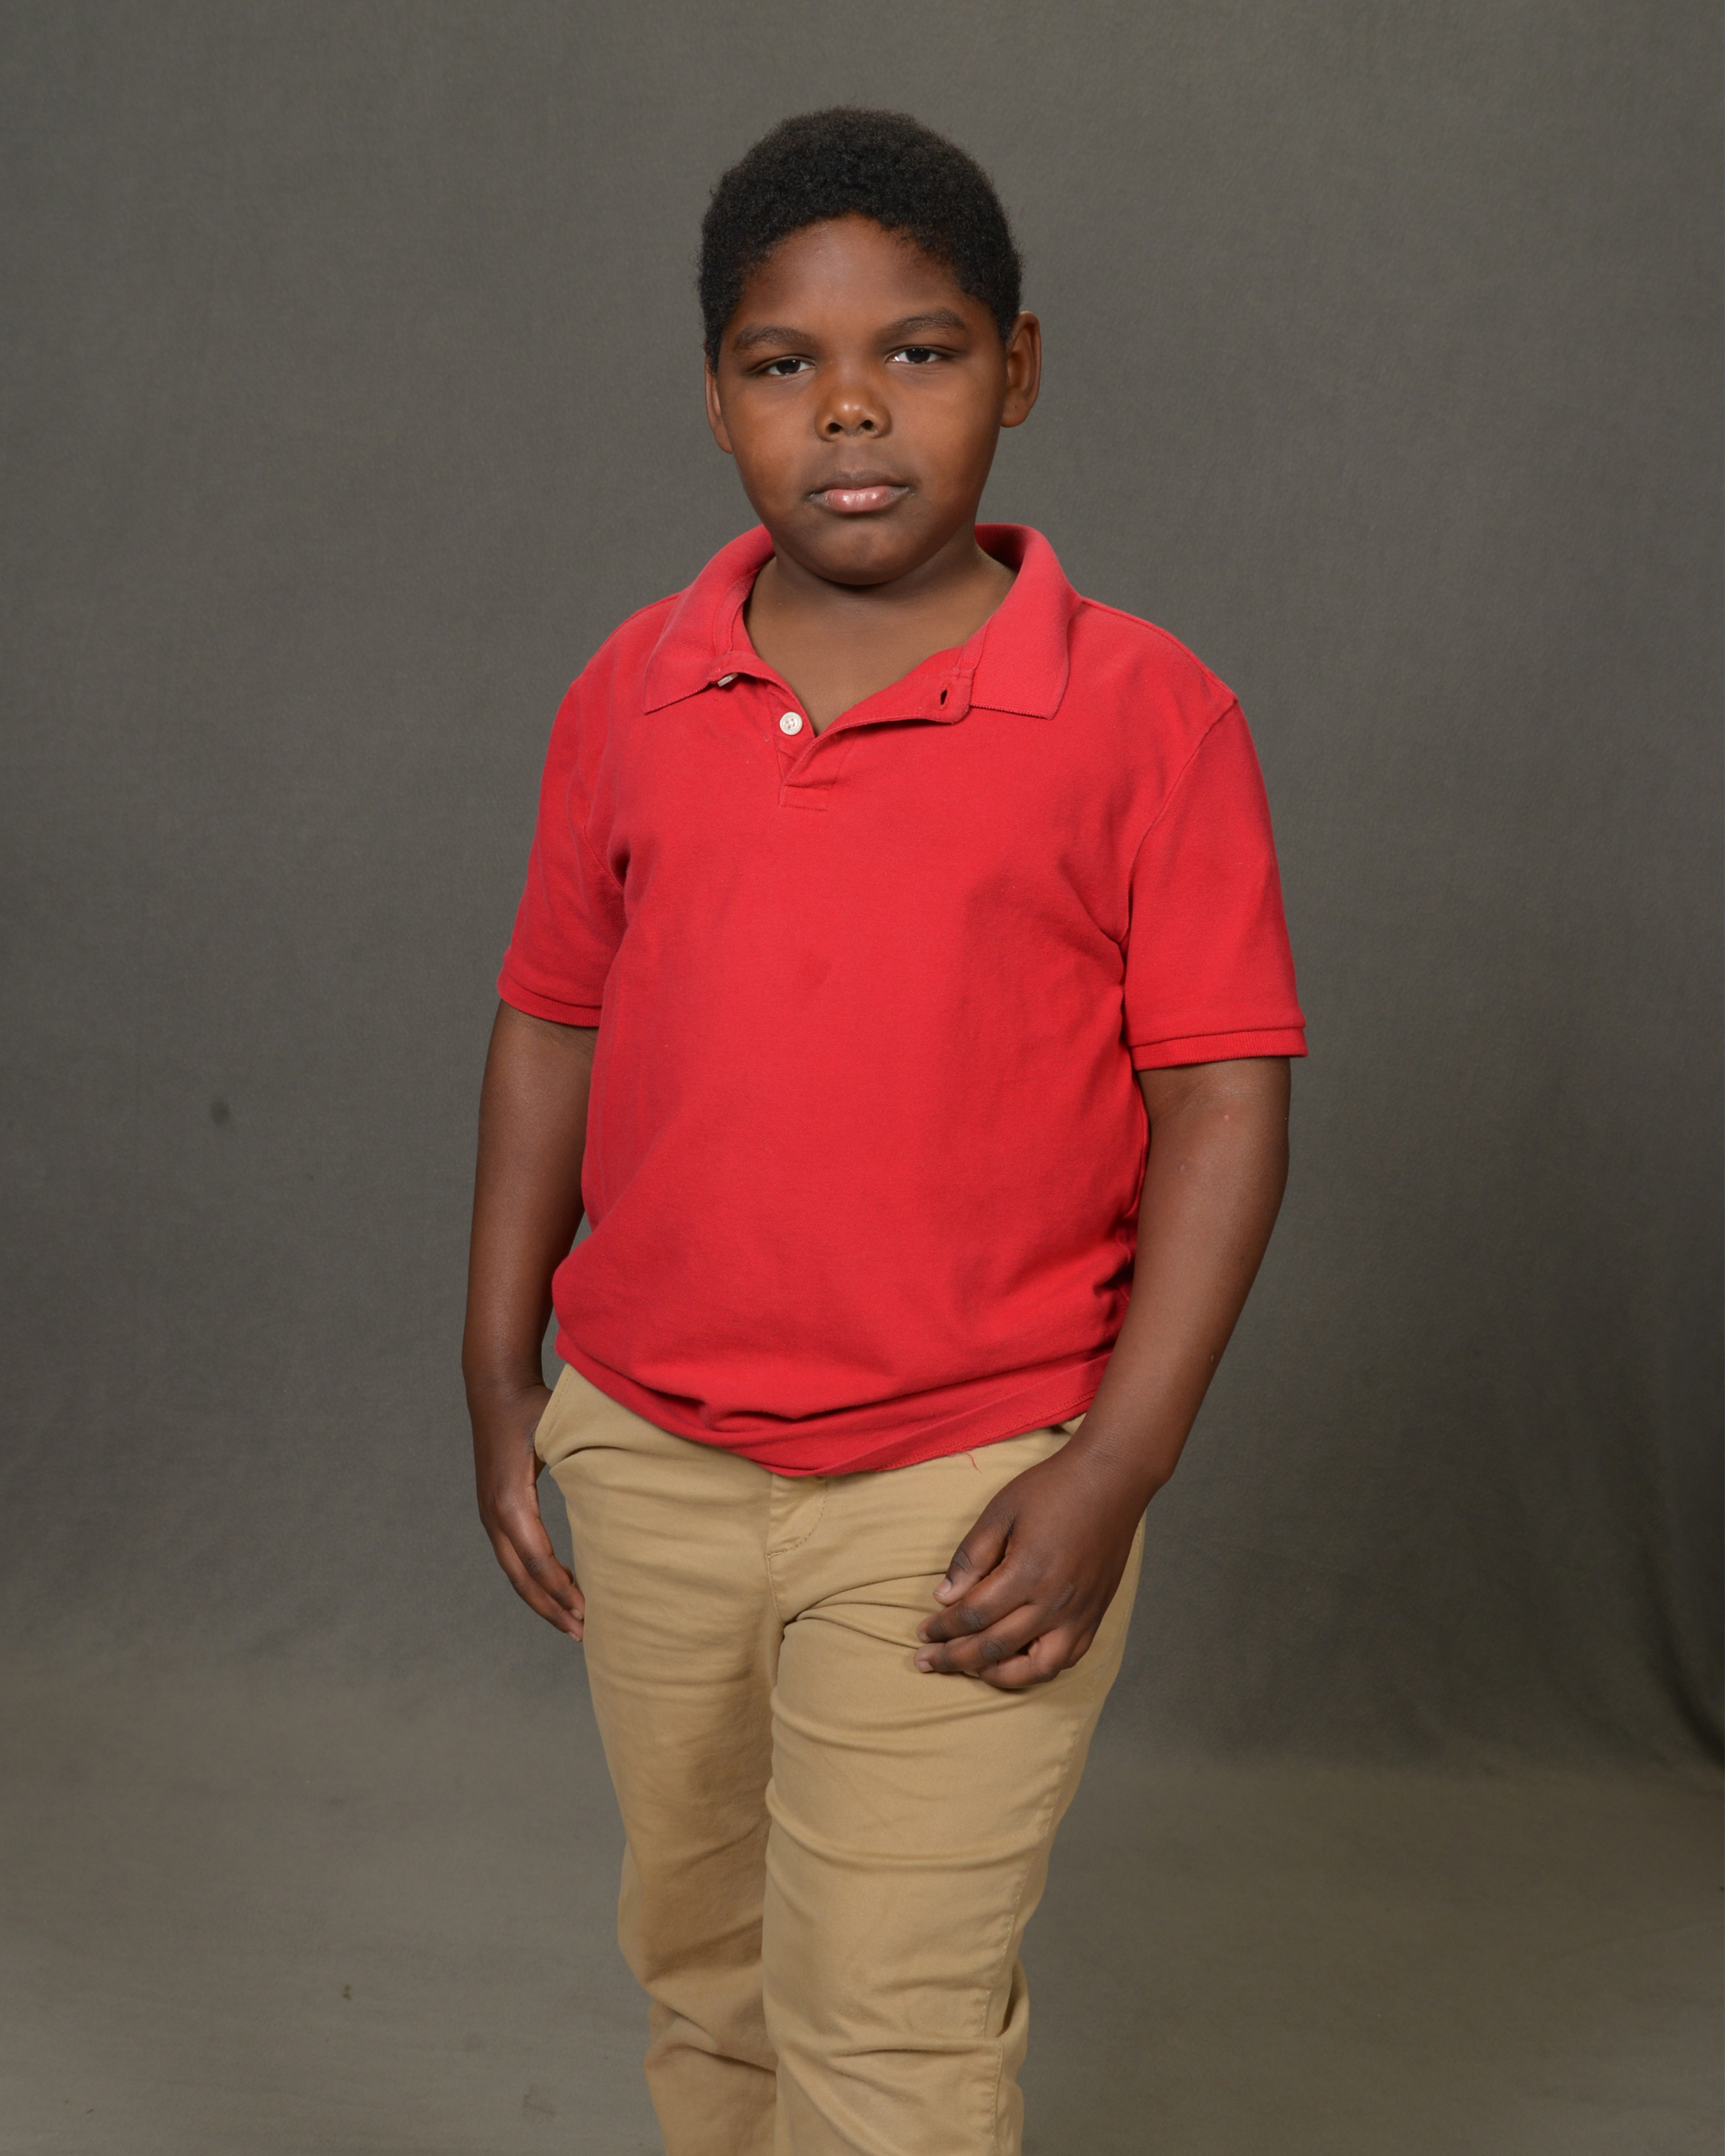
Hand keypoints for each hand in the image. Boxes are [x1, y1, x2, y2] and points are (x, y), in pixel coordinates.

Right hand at [470, 1378, 584, 1639]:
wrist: (495, 1388)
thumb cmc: (534, 1406)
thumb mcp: (562, 1430)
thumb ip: (587, 1457)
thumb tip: (624, 1486)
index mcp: (511, 1501)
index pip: (537, 1561)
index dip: (561, 1591)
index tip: (588, 1612)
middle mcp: (495, 1514)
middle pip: (522, 1578)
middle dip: (553, 1609)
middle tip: (585, 1635)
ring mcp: (490, 1515)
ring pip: (514, 1573)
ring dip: (542, 1602)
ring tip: (573, 1626)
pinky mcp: (494, 1511)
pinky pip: (513, 1557)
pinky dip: (534, 1581)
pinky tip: (560, 1591)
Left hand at [914, 1442, 1143, 1689]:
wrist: (1111, 1480)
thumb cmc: (1053, 1489)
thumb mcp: (1001, 1511)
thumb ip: (971, 1556)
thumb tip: (944, 1597)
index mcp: (1027, 1572)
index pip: (973, 1615)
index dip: (943, 1628)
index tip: (922, 1633)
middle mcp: (1055, 1602)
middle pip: (995, 1648)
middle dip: (954, 1658)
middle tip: (926, 1660)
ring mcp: (1080, 1614)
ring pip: (1035, 1669)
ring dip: (997, 1675)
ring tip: (971, 1670)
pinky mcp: (1096, 1614)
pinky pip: (1066, 1659)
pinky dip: (1037, 1668)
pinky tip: (1016, 1660)